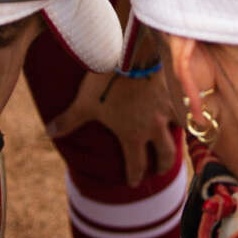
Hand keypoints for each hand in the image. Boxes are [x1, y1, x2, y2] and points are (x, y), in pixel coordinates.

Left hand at [45, 60, 184, 186]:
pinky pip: (186, 108)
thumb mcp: (84, 103)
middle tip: (158, 170)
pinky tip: (187, 111)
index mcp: (132, 135)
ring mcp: (167, 110)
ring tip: (173, 142)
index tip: (134, 183)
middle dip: (162, 166)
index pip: (136, 164)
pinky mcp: (175, 92)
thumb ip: (69, 120)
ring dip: (177, 141)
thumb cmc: (106, 82)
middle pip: (165, 155)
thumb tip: (49, 131)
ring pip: (179, 133)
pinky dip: (187, 113)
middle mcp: (154, 127)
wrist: (131, 54)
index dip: (135, 176)